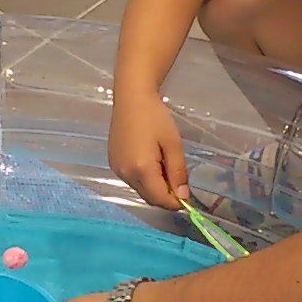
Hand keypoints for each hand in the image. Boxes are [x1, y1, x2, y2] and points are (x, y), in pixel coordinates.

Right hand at [108, 92, 188, 208]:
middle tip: (179, 181)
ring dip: (155, 189)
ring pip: (141, 191)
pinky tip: (151, 164)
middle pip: (150, 198)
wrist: (131, 99)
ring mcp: (117, 170)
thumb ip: (178, 172)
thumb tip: (183, 197)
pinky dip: (144, 180)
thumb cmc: (155, 117)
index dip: (176, 203)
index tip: (188, 197)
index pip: (161, 199)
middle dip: (166, 196)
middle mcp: (126, 174)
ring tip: (165, 168)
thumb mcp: (173, 144)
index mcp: (142, 169)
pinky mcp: (113, 164)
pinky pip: (132, 181)